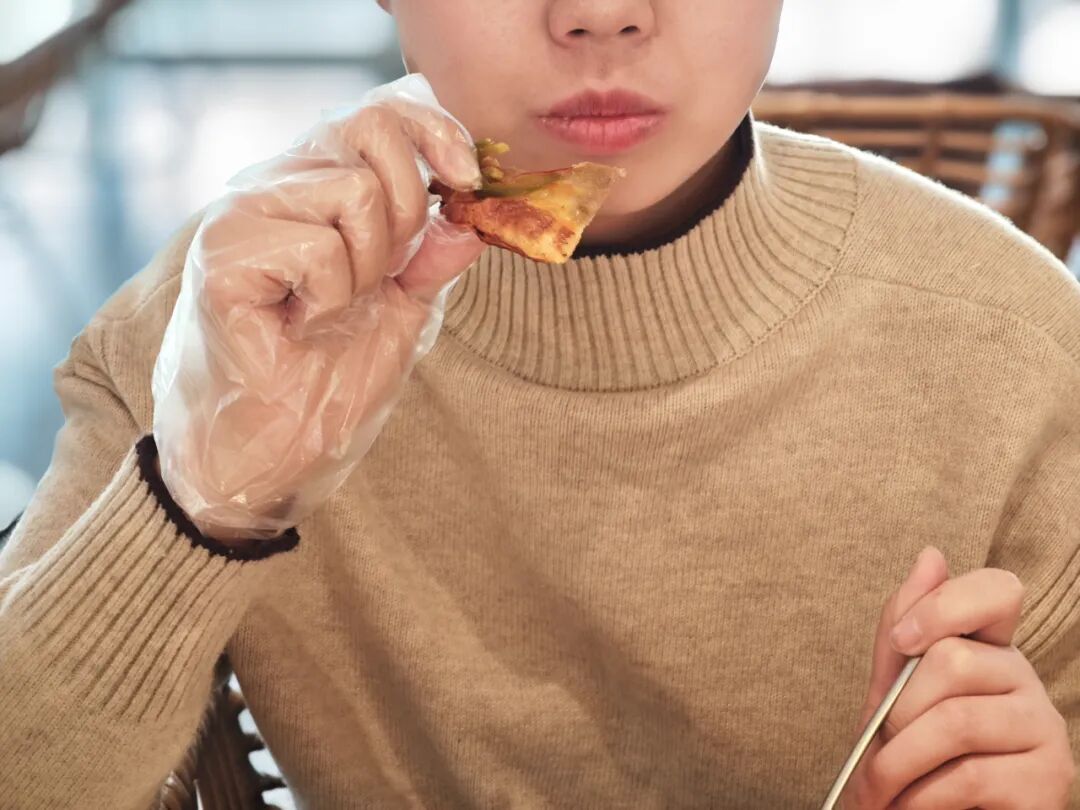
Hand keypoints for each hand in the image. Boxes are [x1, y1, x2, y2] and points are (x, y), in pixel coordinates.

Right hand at [152, 73, 483, 539]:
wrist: (273, 455)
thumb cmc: (326, 384)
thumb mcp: (401, 312)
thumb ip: (430, 259)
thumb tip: (468, 216)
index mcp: (314, 189)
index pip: (377, 112)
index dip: (434, 128)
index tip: (467, 178)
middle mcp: (274, 185)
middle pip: (369, 126)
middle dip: (407, 208)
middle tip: (380, 275)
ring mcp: (242, 213)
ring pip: (353, 189)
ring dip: (365, 267)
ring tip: (326, 310)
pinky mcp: (223, 253)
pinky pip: (320, 245)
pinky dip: (329, 297)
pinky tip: (296, 326)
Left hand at [841, 546, 1075, 808]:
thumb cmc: (912, 760)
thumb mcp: (894, 691)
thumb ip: (905, 626)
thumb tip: (931, 555)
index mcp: (991, 649)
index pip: (997, 590)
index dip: (946, 604)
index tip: (903, 641)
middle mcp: (1026, 681)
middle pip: (954, 660)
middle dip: (896, 711)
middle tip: (876, 750)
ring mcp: (1045, 730)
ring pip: (957, 720)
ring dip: (897, 763)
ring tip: (878, 790)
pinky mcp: (1050, 782)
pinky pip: (970, 775)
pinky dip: (920, 797)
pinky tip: (908, 807)